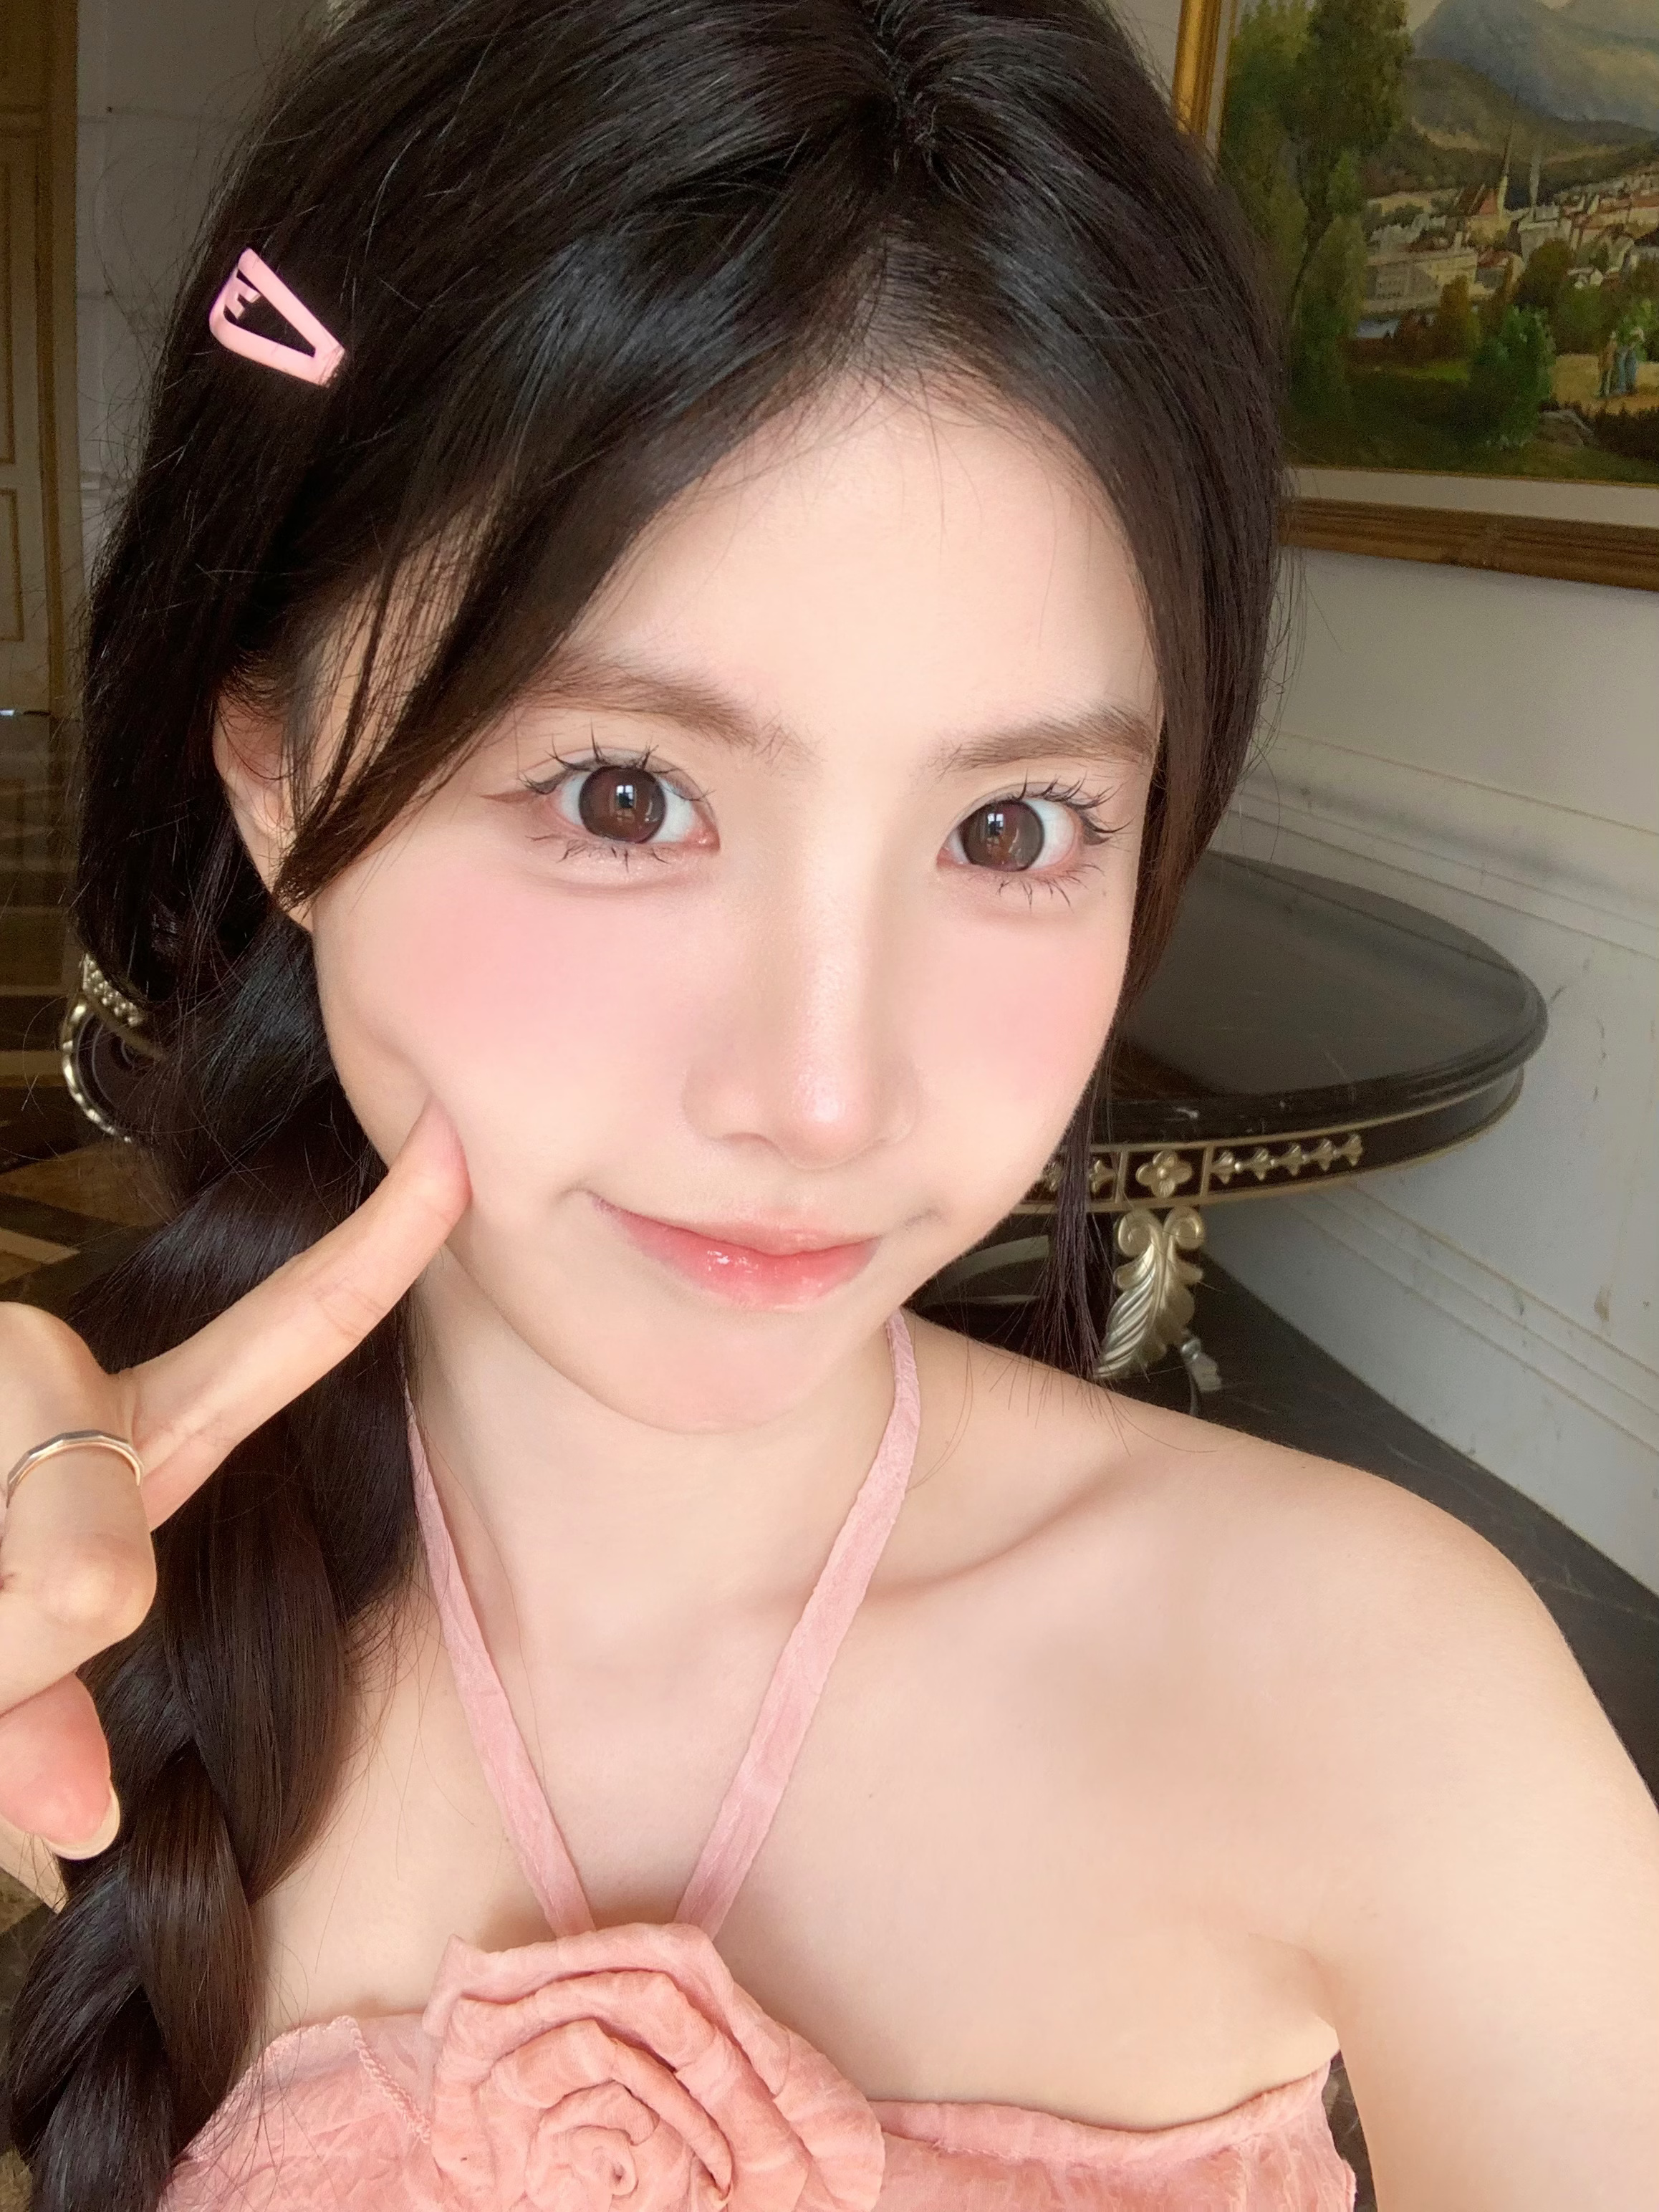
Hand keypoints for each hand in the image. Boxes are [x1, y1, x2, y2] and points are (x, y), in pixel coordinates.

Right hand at [0, 1101, 468, 1857]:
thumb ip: (27, 1730)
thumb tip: (83, 1824)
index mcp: (132, 1437)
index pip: (286, 1336)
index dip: (381, 1247)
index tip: (460, 1148)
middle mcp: (66, 1379)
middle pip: (98, 1581)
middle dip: (19, 1661)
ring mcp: (9, 1360)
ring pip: (44, 1586)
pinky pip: (1, 1564)